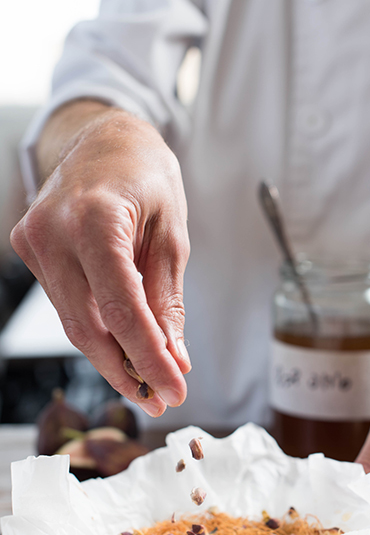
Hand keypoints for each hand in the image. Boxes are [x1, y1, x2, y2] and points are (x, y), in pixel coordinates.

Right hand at [11, 105, 190, 416]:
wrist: (104, 138)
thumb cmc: (146, 177)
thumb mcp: (172, 236)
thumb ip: (168, 300)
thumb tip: (173, 358)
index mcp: (95, 219)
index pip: (122, 309)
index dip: (148, 358)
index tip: (174, 391)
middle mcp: (53, 231)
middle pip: (89, 326)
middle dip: (128, 369)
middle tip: (161, 397)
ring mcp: (34, 241)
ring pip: (74, 322)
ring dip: (113, 354)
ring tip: (149, 375)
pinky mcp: (29, 250)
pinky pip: (66, 304)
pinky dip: (97, 328)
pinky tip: (123, 342)